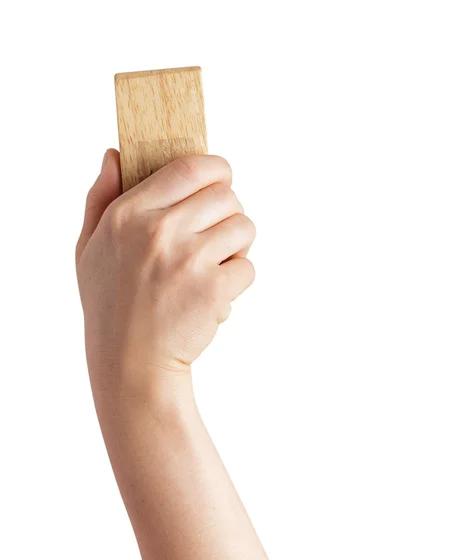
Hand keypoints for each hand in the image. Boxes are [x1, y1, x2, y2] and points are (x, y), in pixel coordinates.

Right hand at [76, 150, 255, 388]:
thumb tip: (114, 154)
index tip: (220, 179)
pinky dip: (237, 280)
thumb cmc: (110, 304)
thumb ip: (101, 197)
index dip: (216, 169)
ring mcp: (189, 260)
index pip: (189, 168)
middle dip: (229, 212)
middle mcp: (160, 231)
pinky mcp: (214, 288)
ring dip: (237, 246)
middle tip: (215, 234)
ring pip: (244, 228)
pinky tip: (214, 293)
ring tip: (213, 265)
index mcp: (128, 215)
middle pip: (227, 196)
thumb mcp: (89, 248)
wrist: (131, 362)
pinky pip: (248, 267)